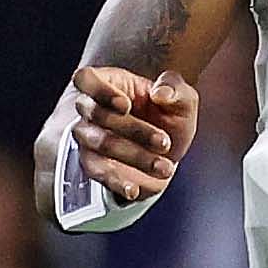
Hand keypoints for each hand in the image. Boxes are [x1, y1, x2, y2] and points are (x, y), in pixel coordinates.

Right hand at [68, 63, 195, 202]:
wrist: (167, 149)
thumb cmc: (169, 115)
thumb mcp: (182, 98)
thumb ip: (175, 87)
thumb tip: (161, 93)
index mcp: (108, 82)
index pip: (84, 79)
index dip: (99, 91)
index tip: (125, 105)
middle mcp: (91, 109)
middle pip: (95, 113)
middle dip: (133, 129)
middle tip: (165, 142)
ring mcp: (89, 137)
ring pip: (100, 143)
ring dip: (134, 155)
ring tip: (164, 167)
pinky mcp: (94, 164)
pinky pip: (97, 172)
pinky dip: (116, 182)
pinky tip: (133, 189)